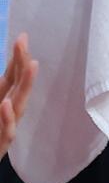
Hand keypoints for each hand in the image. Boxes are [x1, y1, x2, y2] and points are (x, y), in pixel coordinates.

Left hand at [0, 34, 36, 157]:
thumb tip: (5, 81)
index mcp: (1, 102)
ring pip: (19, 105)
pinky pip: (7, 131)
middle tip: (24, 41)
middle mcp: (6, 113)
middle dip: (22, 63)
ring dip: (25, 85)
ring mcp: (5, 129)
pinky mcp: (0, 145)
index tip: (23, 36)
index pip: (12, 77)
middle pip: (17, 85)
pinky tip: (6, 103)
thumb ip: (1, 88)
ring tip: (31, 64)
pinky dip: (7, 117)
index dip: (17, 58)